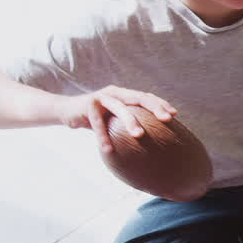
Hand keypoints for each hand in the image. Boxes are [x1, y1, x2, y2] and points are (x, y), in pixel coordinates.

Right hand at [58, 85, 176, 153]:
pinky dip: (102, 136)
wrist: (67, 111)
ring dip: (130, 121)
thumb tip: (152, 143)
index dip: (160, 104)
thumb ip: (129, 124)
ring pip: (119, 108)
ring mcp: (101, 97)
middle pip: (138, 97)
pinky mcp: (87, 105)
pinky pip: (97, 123)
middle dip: (154, 107)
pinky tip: (108, 150)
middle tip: (167, 120)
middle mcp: (115, 93)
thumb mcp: (114, 119)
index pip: (146, 97)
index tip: (174, 115)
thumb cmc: (97, 118)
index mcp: (125, 95)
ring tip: (139, 136)